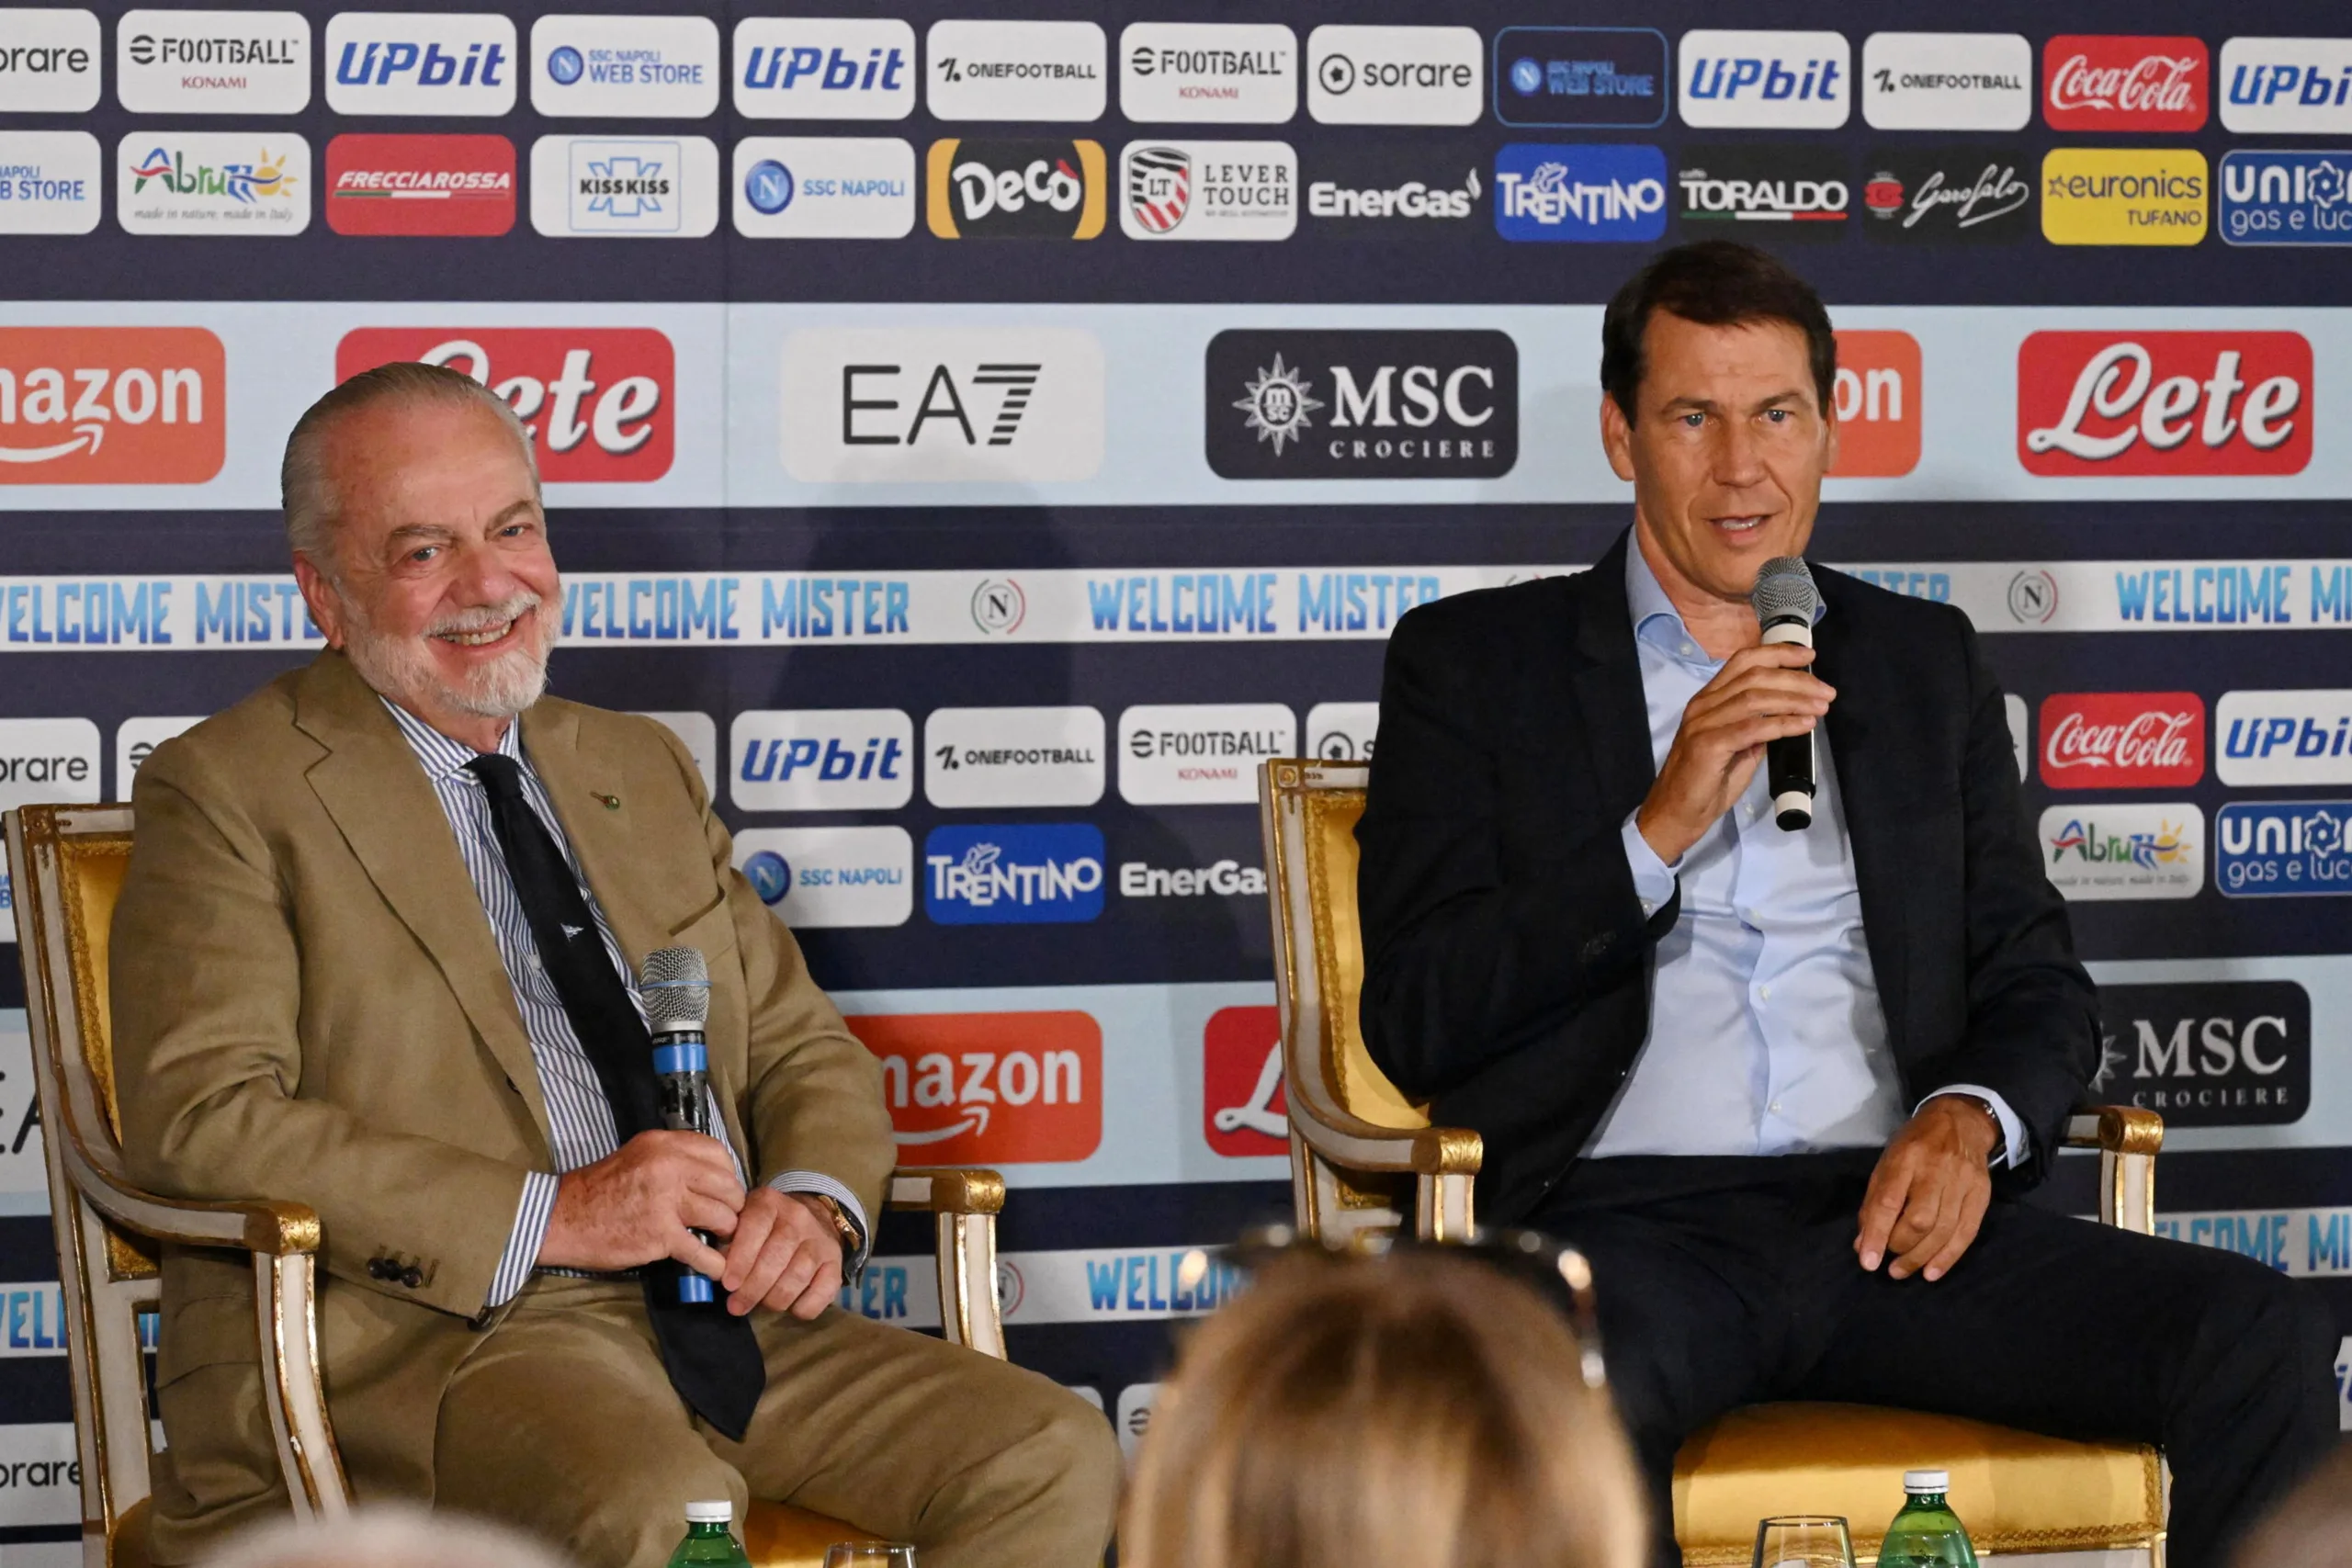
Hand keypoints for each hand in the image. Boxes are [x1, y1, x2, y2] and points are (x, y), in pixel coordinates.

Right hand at [538, 1130, 745, 1277]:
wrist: (563, 1219)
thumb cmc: (600, 1190)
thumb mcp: (639, 1157)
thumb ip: (674, 1161)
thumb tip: (712, 1178)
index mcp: (664, 1144)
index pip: (718, 1153)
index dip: (728, 1174)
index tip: (723, 1190)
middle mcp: (670, 1166)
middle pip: (727, 1186)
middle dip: (733, 1206)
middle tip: (726, 1220)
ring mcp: (666, 1200)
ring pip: (723, 1217)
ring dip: (725, 1233)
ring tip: (718, 1240)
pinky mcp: (660, 1234)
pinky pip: (702, 1252)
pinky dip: (714, 1264)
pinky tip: (715, 1268)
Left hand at [719, 1189, 844, 1319]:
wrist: (811, 1216)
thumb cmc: (765, 1227)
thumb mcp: (742, 1222)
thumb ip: (728, 1243)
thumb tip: (718, 1271)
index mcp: (769, 1202)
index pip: (755, 1227)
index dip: (741, 1259)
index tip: (728, 1284)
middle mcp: (798, 1216)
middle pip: (776, 1256)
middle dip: (753, 1287)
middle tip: (737, 1306)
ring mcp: (820, 1240)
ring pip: (797, 1276)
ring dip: (775, 1299)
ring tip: (761, 1306)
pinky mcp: (836, 1262)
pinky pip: (823, 1291)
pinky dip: (804, 1306)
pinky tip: (790, 1307)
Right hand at [1635, 643, 1833, 864]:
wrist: (1677, 813)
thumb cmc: (1705, 783)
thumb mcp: (1736, 748)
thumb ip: (1755, 728)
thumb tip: (1785, 716)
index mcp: (1708, 700)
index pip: (1743, 662)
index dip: (1777, 653)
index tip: (1808, 655)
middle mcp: (1703, 705)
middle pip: (1754, 676)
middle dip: (1796, 679)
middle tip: (1826, 691)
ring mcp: (1703, 724)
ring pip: (1755, 698)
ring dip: (1795, 700)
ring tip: (1821, 707)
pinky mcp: (1708, 745)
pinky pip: (1753, 728)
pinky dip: (1783, 724)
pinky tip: (1805, 725)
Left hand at [1854, 1097, 1998, 1282]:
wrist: (1960, 1122)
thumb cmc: (1914, 1145)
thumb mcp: (1886, 1163)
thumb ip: (1874, 1203)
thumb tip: (1864, 1245)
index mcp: (1905, 1158)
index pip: (1888, 1201)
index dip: (1878, 1235)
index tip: (1868, 1261)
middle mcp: (1935, 1169)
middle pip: (1920, 1220)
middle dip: (1901, 1247)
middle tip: (1888, 1262)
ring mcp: (1963, 1181)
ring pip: (1944, 1230)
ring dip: (1921, 1257)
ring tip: (1903, 1271)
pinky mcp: (1982, 1194)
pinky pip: (1967, 1233)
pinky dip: (1949, 1257)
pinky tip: (1932, 1272)